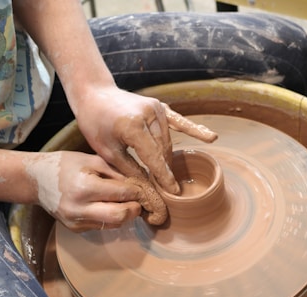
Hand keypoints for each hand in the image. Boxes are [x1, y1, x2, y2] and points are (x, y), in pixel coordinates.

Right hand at [25, 151, 141, 231]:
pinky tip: (110, 205)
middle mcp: (79, 208)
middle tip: (140, 200)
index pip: (122, 193)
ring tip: (128, 201)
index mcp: (84, 187)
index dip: (138, 191)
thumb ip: (116, 171)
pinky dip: (111, 217)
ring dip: (125, 214)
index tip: (145, 187)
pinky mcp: (75, 229)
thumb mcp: (91, 160)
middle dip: (135, 208)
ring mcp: (76, 221)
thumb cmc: (64, 164)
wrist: (35, 180)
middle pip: (120, 216)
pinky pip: (102, 226)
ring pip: (113, 224)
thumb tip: (140, 183)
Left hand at [75, 86, 217, 193]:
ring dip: (167, 156)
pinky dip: (194, 129)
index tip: (174, 192)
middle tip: (165, 189)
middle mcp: (148, 115)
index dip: (164, 177)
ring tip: (166, 173)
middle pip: (163, 150)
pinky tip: (211, 137)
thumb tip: (148, 186)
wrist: (95, 94)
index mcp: (133, 127)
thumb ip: (130, 168)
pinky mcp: (159, 106)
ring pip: (169, 140)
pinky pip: (179, 120)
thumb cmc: (95, 122)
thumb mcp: (107, 150)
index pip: (154, 158)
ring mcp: (156, 108)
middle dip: (164, 169)